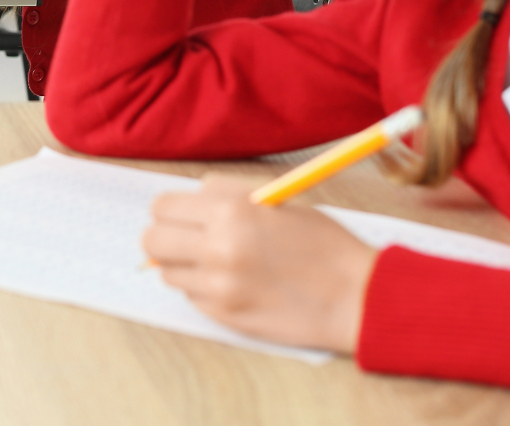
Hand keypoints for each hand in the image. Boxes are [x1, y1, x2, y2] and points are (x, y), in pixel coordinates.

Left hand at [142, 175, 376, 352]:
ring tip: (220, 262)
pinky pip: (191, 297)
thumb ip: (226, 194)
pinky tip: (236, 284)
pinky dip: (204, 289)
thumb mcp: (277, 200)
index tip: (183, 214)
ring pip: (168, 271)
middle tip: (189, 239)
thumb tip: (189, 198)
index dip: (172, 210)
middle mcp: (217, 248)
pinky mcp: (224, 315)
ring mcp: (218, 286)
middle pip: (153, 240)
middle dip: (166, 237)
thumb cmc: (323, 244)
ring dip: (185, 265)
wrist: (356, 297)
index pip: (163, 206)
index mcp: (231, 210)